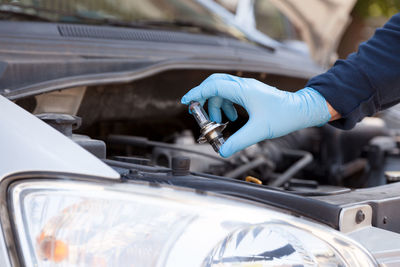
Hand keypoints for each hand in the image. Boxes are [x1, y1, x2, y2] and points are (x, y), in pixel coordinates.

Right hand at [181, 74, 330, 156]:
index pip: (213, 86)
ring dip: (216, 106)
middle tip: (198, 113)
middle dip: (204, 98)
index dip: (197, 93)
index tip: (186, 101)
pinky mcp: (250, 93)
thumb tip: (223, 151)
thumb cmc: (284, 115)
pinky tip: (231, 118)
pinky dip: (225, 106)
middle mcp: (243, 85)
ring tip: (220, 122)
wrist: (300, 110)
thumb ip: (238, 141)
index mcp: (243, 90)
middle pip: (214, 84)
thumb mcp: (258, 131)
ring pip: (222, 91)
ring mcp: (246, 88)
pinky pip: (230, 95)